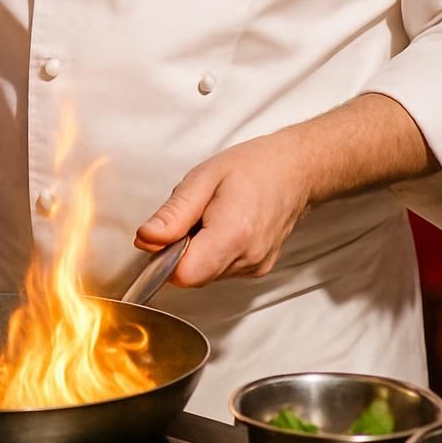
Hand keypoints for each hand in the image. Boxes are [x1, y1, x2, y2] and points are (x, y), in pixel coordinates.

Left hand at [134, 132, 311, 286]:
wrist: (296, 170)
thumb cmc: (253, 166)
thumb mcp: (203, 177)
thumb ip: (173, 213)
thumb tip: (145, 239)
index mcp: (232, 234)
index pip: (182, 274)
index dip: (164, 256)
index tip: (166, 232)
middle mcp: (247, 258)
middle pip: (193, 275)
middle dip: (181, 250)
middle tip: (195, 214)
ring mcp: (256, 267)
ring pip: (206, 274)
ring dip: (199, 251)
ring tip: (213, 216)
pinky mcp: (259, 269)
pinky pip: (222, 269)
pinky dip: (215, 252)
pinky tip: (226, 225)